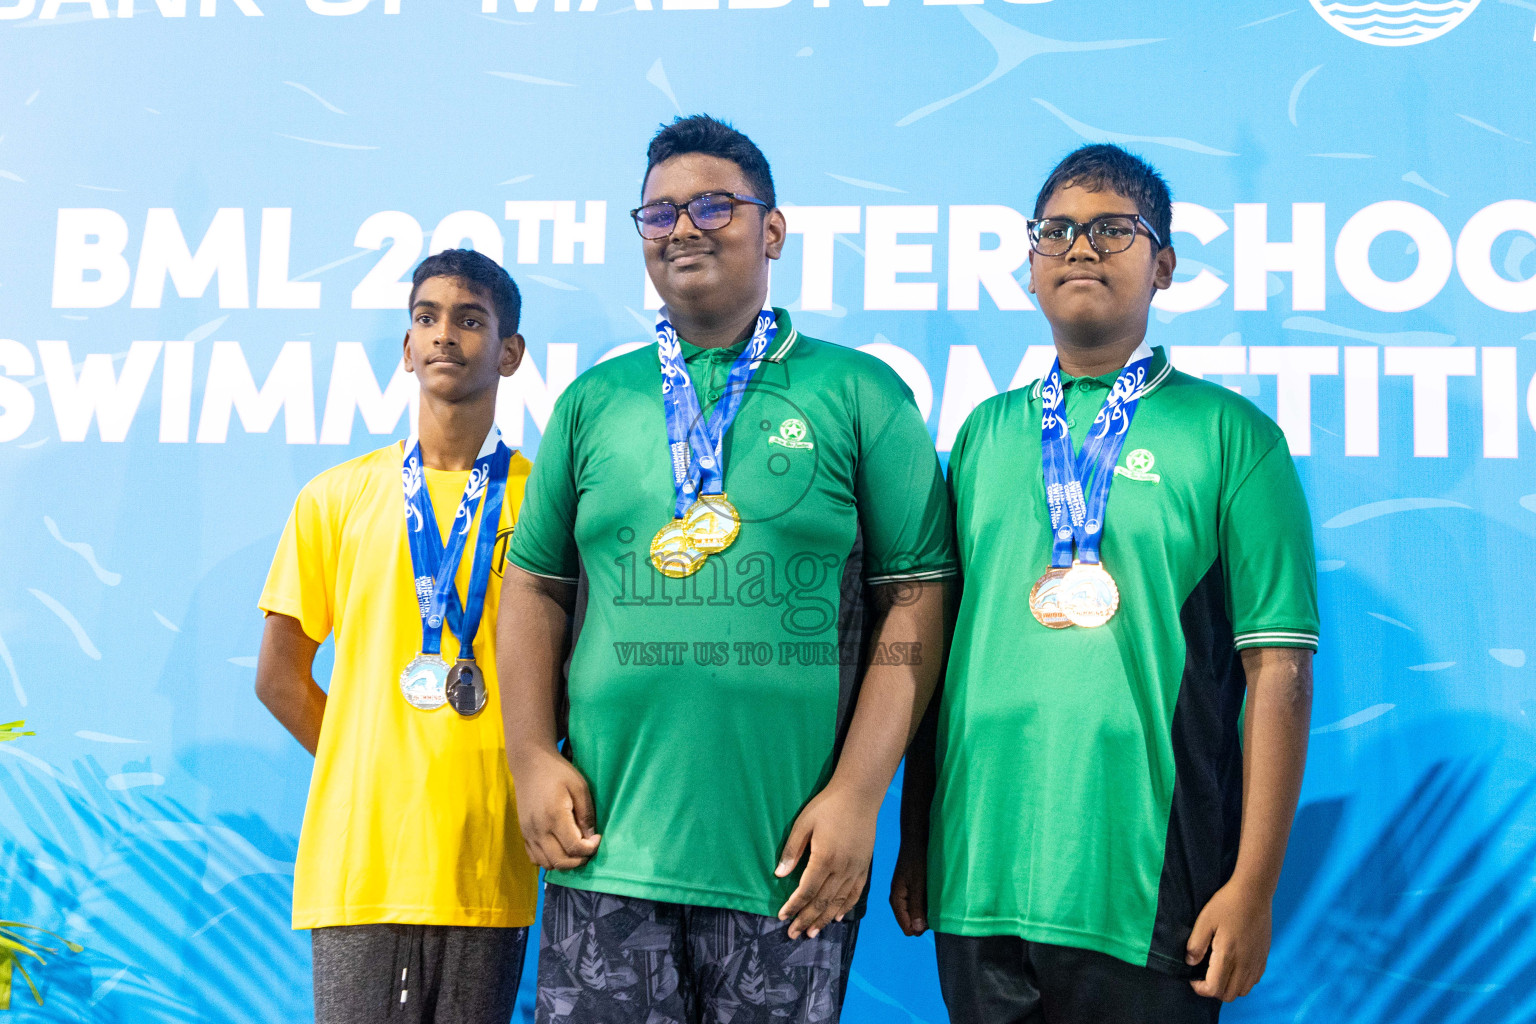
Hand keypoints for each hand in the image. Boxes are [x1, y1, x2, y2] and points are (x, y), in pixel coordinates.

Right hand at [511, 746, 600, 869]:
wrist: (530, 764)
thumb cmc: (558, 772)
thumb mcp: (580, 787)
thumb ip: (586, 814)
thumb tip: (591, 837)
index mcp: (555, 816)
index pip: (574, 847)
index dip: (590, 848)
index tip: (597, 838)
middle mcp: (539, 829)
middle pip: (560, 861)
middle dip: (579, 860)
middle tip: (589, 847)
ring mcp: (528, 833)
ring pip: (547, 863)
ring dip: (564, 862)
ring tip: (575, 849)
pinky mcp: (523, 833)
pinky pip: (535, 858)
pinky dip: (549, 859)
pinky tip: (559, 847)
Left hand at [775, 782, 878, 938]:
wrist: (860, 794)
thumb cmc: (828, 806)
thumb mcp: (804, 823)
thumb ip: (792, 850)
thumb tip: (779, 874)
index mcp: (824, 858)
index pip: (806, 890)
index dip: (793, 906)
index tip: (782, 916)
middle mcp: (842, 868)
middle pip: (822, 901)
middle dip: (806, 919)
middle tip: (793, 934)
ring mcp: (855, 869)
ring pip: (839, 902)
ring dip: (824, 919)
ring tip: (812, 933)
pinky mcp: (865, 866)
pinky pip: (855, 893)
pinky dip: (846, 907)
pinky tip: (837, 917)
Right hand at [888, 841, 928, 935]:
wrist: (916, 842)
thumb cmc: (917, 861)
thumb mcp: (918, 884)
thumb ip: (916, 906)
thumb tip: (916, 930)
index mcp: (896, 900)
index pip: (907, 927)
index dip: (920, 928)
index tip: (932, 919)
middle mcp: (898, 900)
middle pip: (911, 923)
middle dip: (923, 921)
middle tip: (935, 909)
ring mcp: (904, 895)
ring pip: (915, 915)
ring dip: (925, 913)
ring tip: (935, 902)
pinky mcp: (911, 890)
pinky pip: (918, 906)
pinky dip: (926, 905)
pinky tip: (933, 897)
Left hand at [1186, 878, 1272, 1000]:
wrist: (1254, 893)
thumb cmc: (1226, 904)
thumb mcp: (1204, 920)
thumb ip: (1196, 944)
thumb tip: (1190, 962)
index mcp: (1228, 955)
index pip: (1214, 989)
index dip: (1200, 988)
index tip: (1193, 977)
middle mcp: (1245, 964)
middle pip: (1229, 995)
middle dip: (1213, 990)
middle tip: (1204, 975)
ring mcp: (1257, 962)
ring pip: (1243, 990)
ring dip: (1229, 987)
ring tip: (1218, 971)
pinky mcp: (1264, 957)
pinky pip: (1254, 980)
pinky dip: (1242, 981)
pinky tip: (1234, 966)